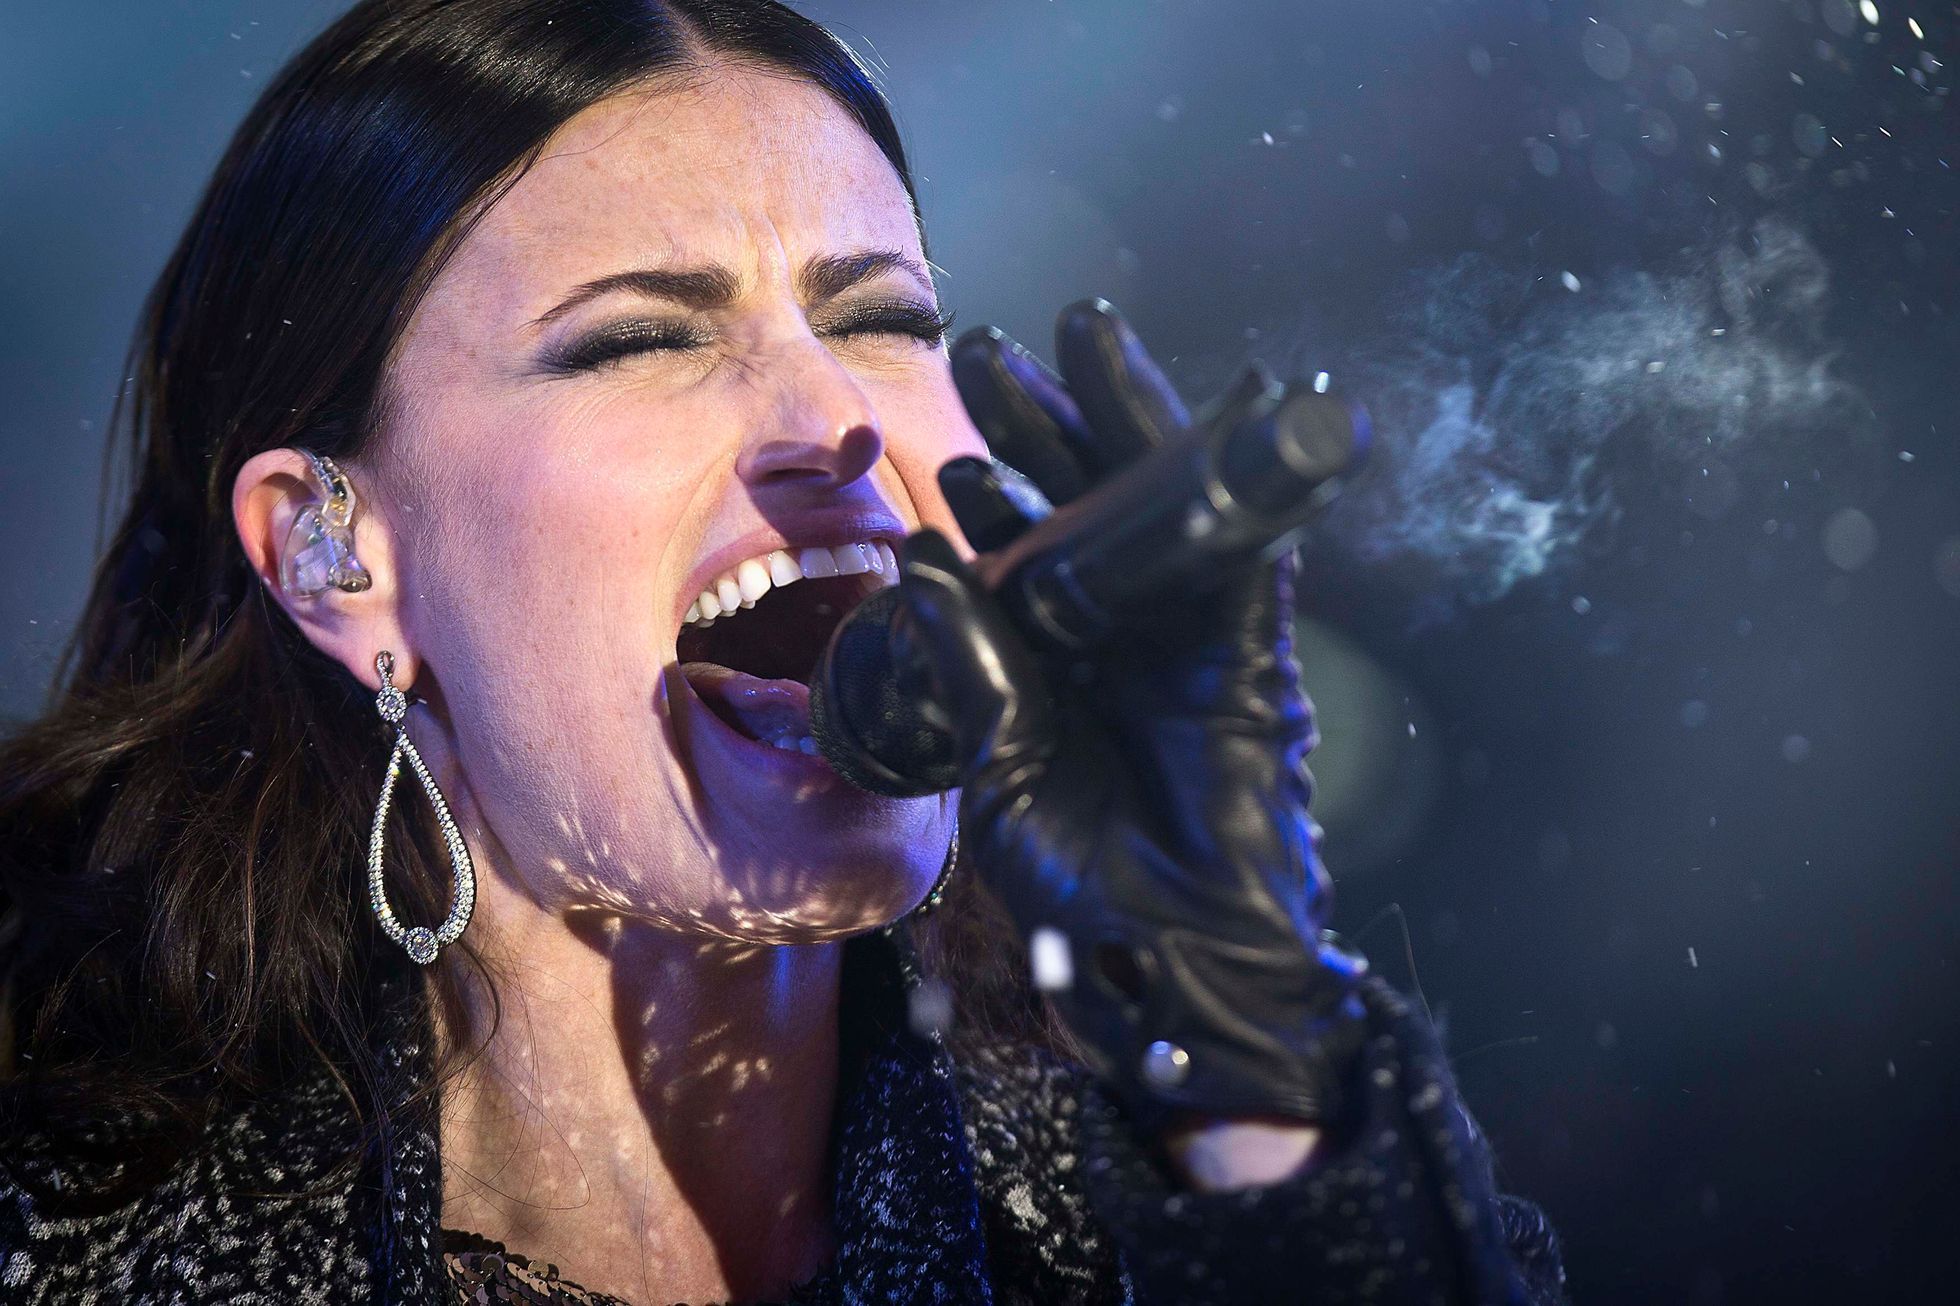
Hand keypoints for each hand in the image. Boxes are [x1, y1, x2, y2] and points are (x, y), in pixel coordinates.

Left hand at [892, 300, 1367, 1124]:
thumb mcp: (994, 762)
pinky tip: (1218, 405)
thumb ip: (967, 667)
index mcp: (1054, 658)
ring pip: (1162, 504)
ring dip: (1125, 420)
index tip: (946, 428)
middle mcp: (1119, 633)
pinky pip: (1247, 551)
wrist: (1164, 955)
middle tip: (992, 347)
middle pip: (1087, 503)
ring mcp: (1187, 635)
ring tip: (1081, 337)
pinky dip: (1238, 478)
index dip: (995, 484)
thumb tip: (923, 562)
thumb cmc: (1077, 882)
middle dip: (1045, 422)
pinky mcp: (1251, 651)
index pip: (1027, 548)